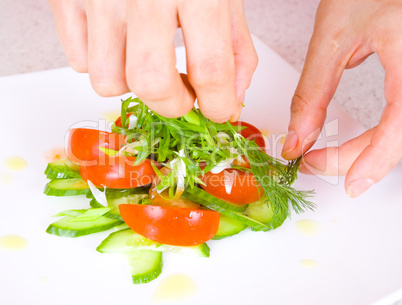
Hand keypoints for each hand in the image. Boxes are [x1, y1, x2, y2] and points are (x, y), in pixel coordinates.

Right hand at [48, 0, 257, 122]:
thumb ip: (235, 45)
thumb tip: (231, 95)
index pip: (211, 70)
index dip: (218, 104)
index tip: (218, 110)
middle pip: (151, 85)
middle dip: (172, 104)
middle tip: (182, 94)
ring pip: (107, 82)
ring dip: (131, 83)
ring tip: (145, 58)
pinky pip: (79, 61)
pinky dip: (101, 62)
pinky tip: (117, 42)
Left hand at [281, 0, 401, 196]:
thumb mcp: (332, 40)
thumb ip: (313, 93)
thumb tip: (298, 139)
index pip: (399, 125)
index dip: (375, 160)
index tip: (347, 183)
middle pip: (400, 134)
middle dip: (359, 158)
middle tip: (318, 162)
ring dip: (370, 151)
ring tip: (332, 156)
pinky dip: (381, 137)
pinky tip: (360, 142)